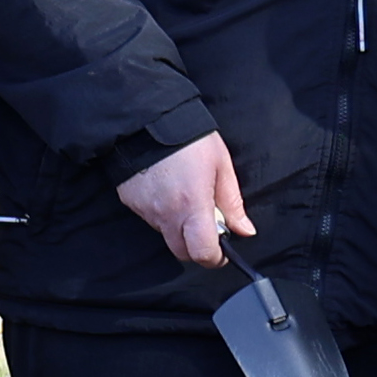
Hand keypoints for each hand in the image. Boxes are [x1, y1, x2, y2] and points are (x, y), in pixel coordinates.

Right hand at [116, 132, 250, 267]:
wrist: (147, 119)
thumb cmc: (190, 139)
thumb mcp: (221, 166)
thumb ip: (232, 203)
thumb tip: (245, 230)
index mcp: (192, 206)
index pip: (203, 253)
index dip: (216, 258)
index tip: (223, 251)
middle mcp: (166, 214)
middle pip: (182, 252)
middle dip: (197, 247)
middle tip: (207, 225)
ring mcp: (145, 210)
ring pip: (165, 234)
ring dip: (179, 227)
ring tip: (186, 197)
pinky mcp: (131, 202)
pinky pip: (150, 218)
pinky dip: (162, 212)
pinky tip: (167, 189)